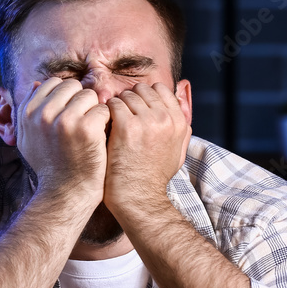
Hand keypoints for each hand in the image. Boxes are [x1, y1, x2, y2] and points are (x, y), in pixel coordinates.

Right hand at [16, 77, 110, 205]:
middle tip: (81, 124)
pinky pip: (103, 109)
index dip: (65, 97)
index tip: (69, 116)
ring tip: (90, 132)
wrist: (65, 194)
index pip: (53, 83)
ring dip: (94, 111)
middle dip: (80, 101)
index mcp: (27, 112)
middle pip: (72, 86)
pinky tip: (99, 139)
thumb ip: (29, 111)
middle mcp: (43, 113)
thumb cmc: (49, 167)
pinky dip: (106, 123)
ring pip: (89, 95)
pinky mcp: (86, 128)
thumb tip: (35, 83)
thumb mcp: (27, 139)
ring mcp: (64, 120)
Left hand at [103, 82, 191, 219]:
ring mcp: (147, 122)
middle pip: (141, 89)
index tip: (135, 110)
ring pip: (126, 95)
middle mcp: (165, 119)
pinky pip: (112, 105)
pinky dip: (106, 113)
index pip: (160, 89)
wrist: (139, 198)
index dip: (144, 97)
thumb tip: (181, 97)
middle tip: (120, 117)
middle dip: (129, 99)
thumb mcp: (178, 151)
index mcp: (180, 122)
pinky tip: (105, 127)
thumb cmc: (154, 177)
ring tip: (112, 124)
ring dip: (116, 107)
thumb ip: (182, 125)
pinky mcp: (127, 127)